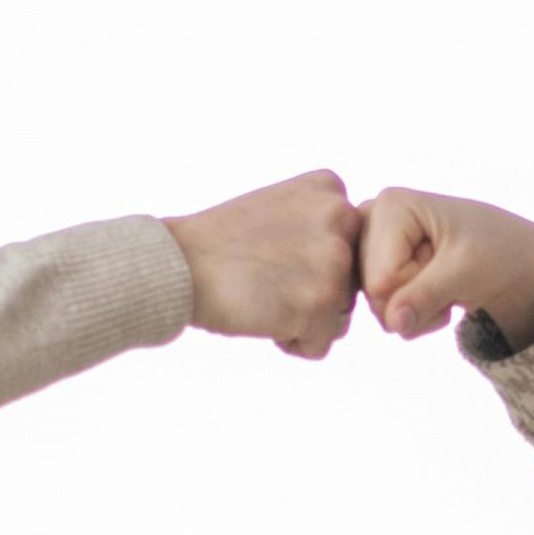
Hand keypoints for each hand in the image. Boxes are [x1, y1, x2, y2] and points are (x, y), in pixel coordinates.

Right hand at [167, 170, 362, 358]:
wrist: (175, 264)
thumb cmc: (219, 245)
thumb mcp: (279, 209)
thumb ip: (322, 226)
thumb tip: (359, 267)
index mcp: (331, 188)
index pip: (350, 248)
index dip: (309, 264)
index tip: (270, 252)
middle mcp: (341, 216)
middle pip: (350, 284)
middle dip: (312, 295)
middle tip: (264, 277)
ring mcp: (334, 260)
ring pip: (340, 317)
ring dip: (303, 320)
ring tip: (263, 296)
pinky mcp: (322, 302)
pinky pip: (320, 346)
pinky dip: (290, 343)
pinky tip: (260, 317)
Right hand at [358, 187, 533, 352]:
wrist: (516, 258)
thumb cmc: (499, 252)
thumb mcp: (466, 271)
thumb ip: (425, 295)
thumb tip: (393, 323)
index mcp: (390, 204)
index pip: (382, 279)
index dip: (418, 286)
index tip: (449, 263)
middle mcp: (371, 219)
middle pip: (375, 293)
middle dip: (417, 298)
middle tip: (450, 275)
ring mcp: (372, 244)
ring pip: (379, 307)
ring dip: (420, 308)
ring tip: (447, 282)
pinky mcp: (378, 266)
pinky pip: (385, 311)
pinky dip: (416, 313)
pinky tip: (437, 290)